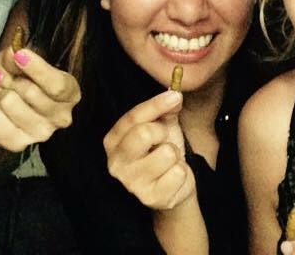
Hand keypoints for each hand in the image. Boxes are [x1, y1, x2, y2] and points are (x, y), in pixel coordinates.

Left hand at [0, 46, 79, 152]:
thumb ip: (16, 55)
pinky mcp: (18, 144)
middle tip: (4, 75)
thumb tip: (13, 53)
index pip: (57, 85)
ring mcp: (41, 133)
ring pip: (10, 104)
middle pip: (32, 93)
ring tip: (1, 91)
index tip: (20, 54)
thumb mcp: (16, 58)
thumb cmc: (16, 74)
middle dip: (11, 78)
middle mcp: (60, 117)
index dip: (37, 69)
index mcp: (69, 93)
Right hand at [104, 90, 194, 210]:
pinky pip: (177, 173)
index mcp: (113, 141)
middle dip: (162, 133)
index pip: (132, 117)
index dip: (155, 104)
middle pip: (143, 133)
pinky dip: (182, 172)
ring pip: (166, 153)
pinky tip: (172, 177)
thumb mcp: (161, 126)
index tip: (175, 96)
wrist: (174, 186)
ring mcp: (131, 183)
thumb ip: (165, 110)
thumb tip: (174, 95)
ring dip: (175, 155)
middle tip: (165, 140)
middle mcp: (116, 162)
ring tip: (169, 162)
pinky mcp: (150, 198)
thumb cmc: (162, 151)